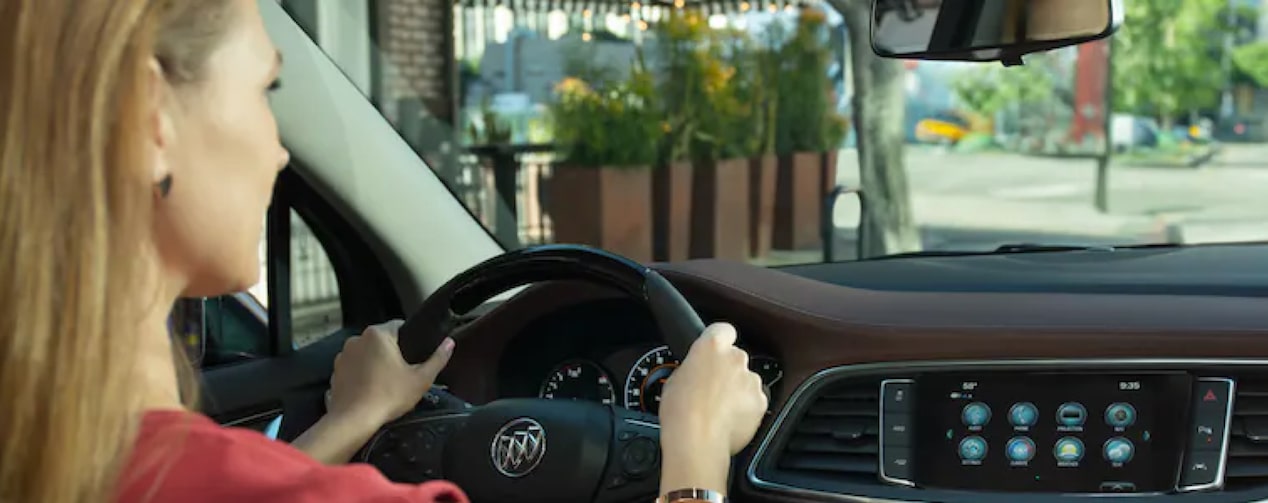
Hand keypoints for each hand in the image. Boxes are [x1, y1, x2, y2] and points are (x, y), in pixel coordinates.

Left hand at [326, 320, 454, 427]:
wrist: (353, 420)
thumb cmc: (389, 397)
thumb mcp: (421, 379)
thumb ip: (438, 358)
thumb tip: (450, 342)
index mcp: (378, 334)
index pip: (399, 325)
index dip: (410, 339)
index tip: (415, 356)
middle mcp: (357, 338)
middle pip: (382, 340)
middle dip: (392, 352)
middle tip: (403, 373)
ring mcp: (343, 355)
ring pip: (366, 353)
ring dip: (375, 362)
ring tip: (385, 383)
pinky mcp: (335, 371)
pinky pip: (354, 366)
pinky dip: (361, 374)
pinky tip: (369, 389)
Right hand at [658, 323, 767, 495]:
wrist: (697, 440)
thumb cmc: (680, 412)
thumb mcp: (674, 379)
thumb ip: (692, 367)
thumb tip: (696, 372)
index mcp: (711, 345)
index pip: (723, 329)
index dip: (720, 340)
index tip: (715, 349)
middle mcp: (736, 358)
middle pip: (736, 358)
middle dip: (727, 370)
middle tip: (711, 388)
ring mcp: (751, 380)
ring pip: (747, 381)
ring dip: (737, 390)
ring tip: (718, 409)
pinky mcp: (761, 402)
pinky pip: (755, 401)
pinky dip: (746, 409)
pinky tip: (729, 420)